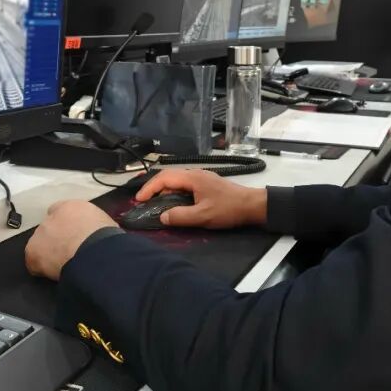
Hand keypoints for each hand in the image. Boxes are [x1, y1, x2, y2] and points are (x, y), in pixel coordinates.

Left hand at [24, 200, 117, 280]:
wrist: (94, 251)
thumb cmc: (106, 238)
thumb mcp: (103, 223)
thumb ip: (92, 223)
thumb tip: (93, 232)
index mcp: (70, 207)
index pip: (60, 211)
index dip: (65, 225)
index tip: (72, 236)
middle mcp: (52, 217)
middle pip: (49, 228)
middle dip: (57, 239)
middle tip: (70, 252)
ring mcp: (40, 233)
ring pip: (40, 245)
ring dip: (49, 253)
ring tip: (64, 265)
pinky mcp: (33, 251)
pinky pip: (34, 263)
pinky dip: (42, 269)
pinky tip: (55, 274)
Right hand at [135, 169, 267, 229]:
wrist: (252, 205)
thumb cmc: (228, 209)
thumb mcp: (203, 216)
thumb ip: (181, 216)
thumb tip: (162, 217)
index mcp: (192, 178)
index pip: (164, 178)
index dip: (149, 188)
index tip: (139, 199)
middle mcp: (195, 174)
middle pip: (168, 176)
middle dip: (153, 187)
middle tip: (143, 200)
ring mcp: (202, 178)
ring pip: (177, 180)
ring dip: (164, 190)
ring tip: (155, 203)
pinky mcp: (206, 184)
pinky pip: (184, 185)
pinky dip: (174, 192)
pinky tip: (174, 203)